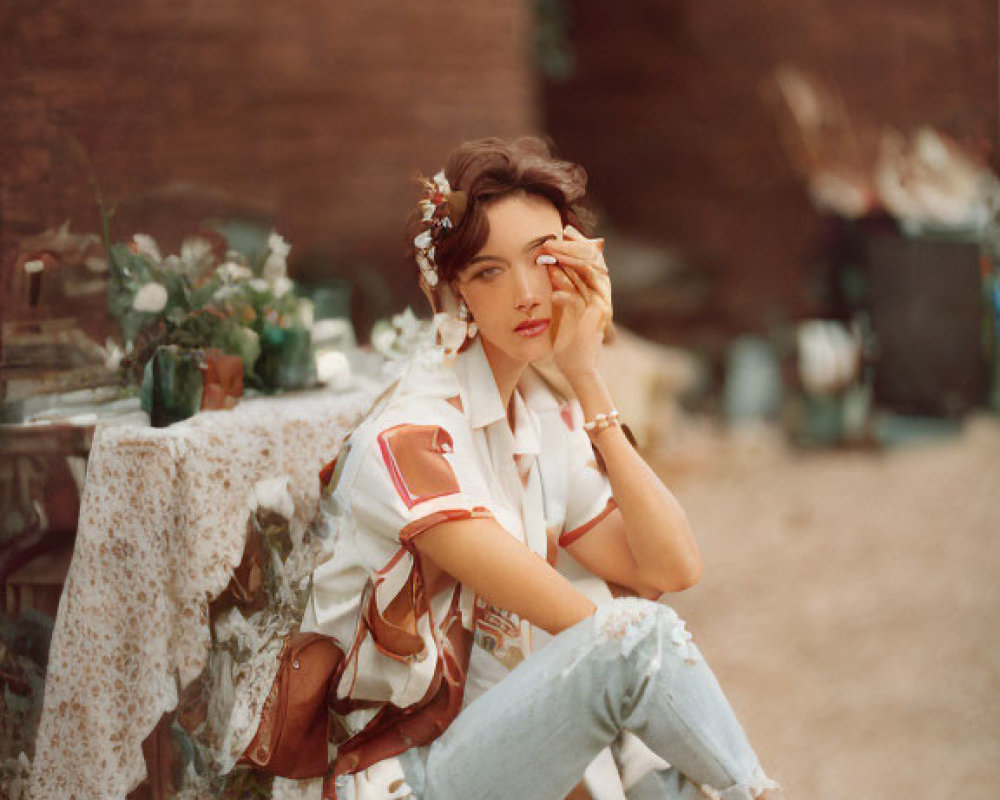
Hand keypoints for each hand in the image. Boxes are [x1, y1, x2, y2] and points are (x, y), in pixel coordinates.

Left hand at [543, 224, 612, 377]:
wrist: (576, 366)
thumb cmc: (567, 336)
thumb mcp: (565, 307)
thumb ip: (563, 286)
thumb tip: (551, 264)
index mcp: (598, 290)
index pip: (594, 257)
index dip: (580, 242)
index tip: (563, 231)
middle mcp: (603, 295)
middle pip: (592, 260)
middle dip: (571, 247)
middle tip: (550, 240)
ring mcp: (600, 305)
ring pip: (587, 273)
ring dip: (567, 259)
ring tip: (548, 251)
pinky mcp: (594, 317)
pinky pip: (579, 295)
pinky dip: (565, 283)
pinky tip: (552, 275)